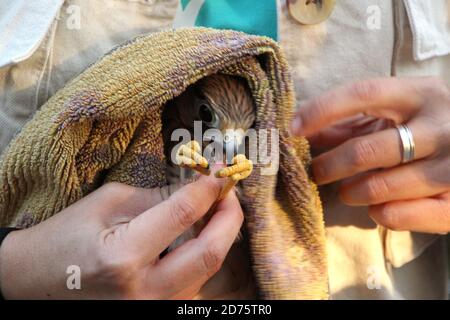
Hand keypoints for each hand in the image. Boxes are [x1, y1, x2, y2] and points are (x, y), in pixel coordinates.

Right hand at [0, 167, 242, 298]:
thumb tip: (199, 186)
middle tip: (230, 194)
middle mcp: (143, 290)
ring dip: (220, 237)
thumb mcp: (109, 203)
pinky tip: (200, 235)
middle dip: (230, 218)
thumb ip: (158, 196)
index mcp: (123, 256)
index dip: (208, 188)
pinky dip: (203, 255)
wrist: (37, 280)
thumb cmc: (67, 235)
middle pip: (210, 254)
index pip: (183, 214)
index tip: (219, 172)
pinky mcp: (156, 310)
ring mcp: (152, 308)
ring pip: (207, 271)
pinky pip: (193, 282)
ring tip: (217, 210)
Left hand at [291, 77, 449, 233]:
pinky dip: (382, 215)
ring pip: (383, 186)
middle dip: (330, 166)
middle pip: (366, 150)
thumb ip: (351, 122)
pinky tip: (376, 209)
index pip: (363, 94)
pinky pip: (406, 215)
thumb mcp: (394, 114)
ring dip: (353, 192)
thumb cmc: (426, 126)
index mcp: (420, 94)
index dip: (322, 110)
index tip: (293, 128)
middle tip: (315, 173)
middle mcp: (441, 125)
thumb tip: (302, 132)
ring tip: (345, 192)